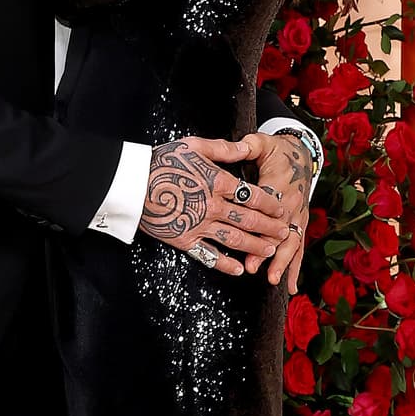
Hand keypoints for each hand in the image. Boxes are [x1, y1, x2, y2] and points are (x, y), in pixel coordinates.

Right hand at [140, 137, 292, 277]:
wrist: (130, 185)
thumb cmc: (160, 161)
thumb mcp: (192, 145)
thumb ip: (222, 149)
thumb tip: (246, 147)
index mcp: (217, 182)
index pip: (253, 196)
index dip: (271, 204)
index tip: (282, 209)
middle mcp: (212, 206)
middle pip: (250, 220)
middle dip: (271, 227)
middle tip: (284, 232)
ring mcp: (199, 226)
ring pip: (235, 239)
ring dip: (255, 246)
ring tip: (270, 250)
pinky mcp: (185, 240)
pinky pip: (210, 255)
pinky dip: (226, 264)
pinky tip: (239, 269)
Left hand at [237, 133, 313, 293]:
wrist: (301, 155)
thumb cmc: (276, 151)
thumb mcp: (261, 143)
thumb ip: (248, 145)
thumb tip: (237, 146)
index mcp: (280, 183)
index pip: (269, 205)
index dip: (259, 221)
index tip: (246, 235)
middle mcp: (292, 202)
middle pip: (281, 230)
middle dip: (269, 250)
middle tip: (255, 267)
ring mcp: (298, 215)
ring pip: (292, 242)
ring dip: (283, 263)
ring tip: (273, 280)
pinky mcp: (299, 224)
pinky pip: (298, 248)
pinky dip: (294, 268)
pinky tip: (291, 287)